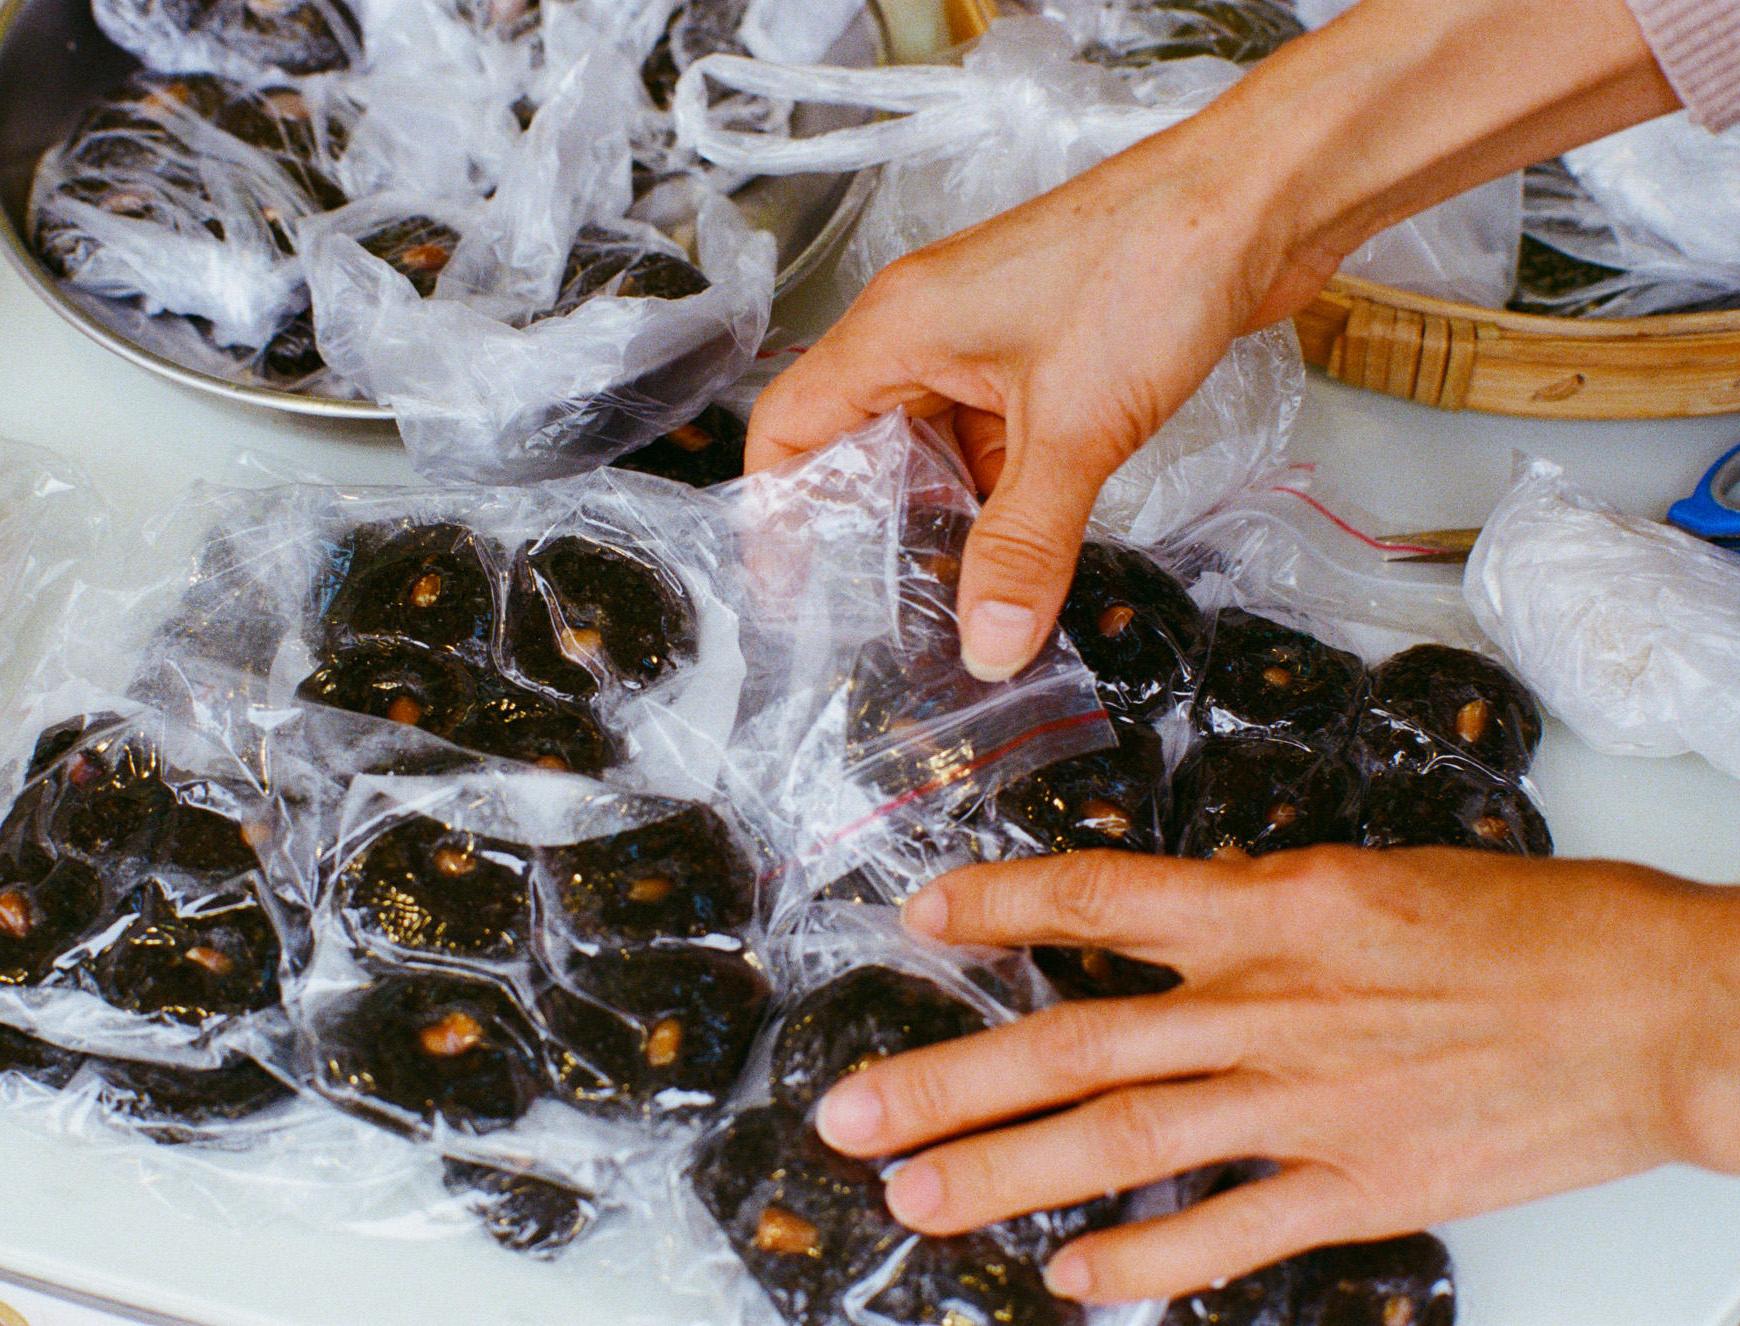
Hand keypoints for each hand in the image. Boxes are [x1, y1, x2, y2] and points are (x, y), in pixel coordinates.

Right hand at [746, 0, 1674, 682]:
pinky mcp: (1047, 361)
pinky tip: (1023, 558)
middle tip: (879, 618)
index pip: (790, 426)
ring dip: (948, 523)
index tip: (791, 589)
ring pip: (937, 453)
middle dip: (869, 533)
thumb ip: (1024, 545)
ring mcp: (989, 346)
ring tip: (953, 605)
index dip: (778, 511)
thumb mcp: (1074, 430)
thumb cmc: (1153, 264)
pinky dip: (1005, 501)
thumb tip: (989, 643)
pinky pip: (998, 445)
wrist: (1261, 202)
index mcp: (897, 330)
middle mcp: (929, 335)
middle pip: (860, 449)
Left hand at [811, 847, 1739, 1302]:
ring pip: (1123, 1143)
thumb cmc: (1526, 929)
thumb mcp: (1368, 877)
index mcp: (1271, 907)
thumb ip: (1254, 913)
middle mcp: (1267, 1004)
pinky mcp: (1360, 1186)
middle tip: (850, 1112)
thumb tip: (1164, 932)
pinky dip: (1145, 1261)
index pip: (1100, 897)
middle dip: (950, 1080)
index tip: (920, 912)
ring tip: (914, 1197)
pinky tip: (1073, 1279)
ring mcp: (1307, 1104)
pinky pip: (1228, 1233)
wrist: (1656, 1011)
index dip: (1000, 901)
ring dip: (1006, 1174)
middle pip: (1074, 1042)